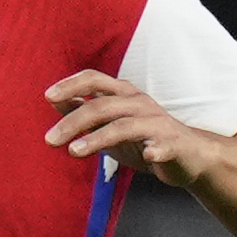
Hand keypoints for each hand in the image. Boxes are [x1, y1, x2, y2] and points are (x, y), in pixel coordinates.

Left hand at [44, 71, 225, 188]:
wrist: (188, 157)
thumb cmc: (142, 138)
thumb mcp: (108, 124)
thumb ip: (83, 112)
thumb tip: (53, 100)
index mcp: (123, 95)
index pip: (94, 80)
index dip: (72, 85)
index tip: (48, 96)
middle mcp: (139, 103)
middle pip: (102, 106)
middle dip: (73, 122)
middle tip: (49, 140)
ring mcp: (158, 123)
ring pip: (125, 126)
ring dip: (98, 138)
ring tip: (74, 151)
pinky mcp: (173, 144)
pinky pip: (163, 146)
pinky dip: (156, 149)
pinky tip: (147, 156)